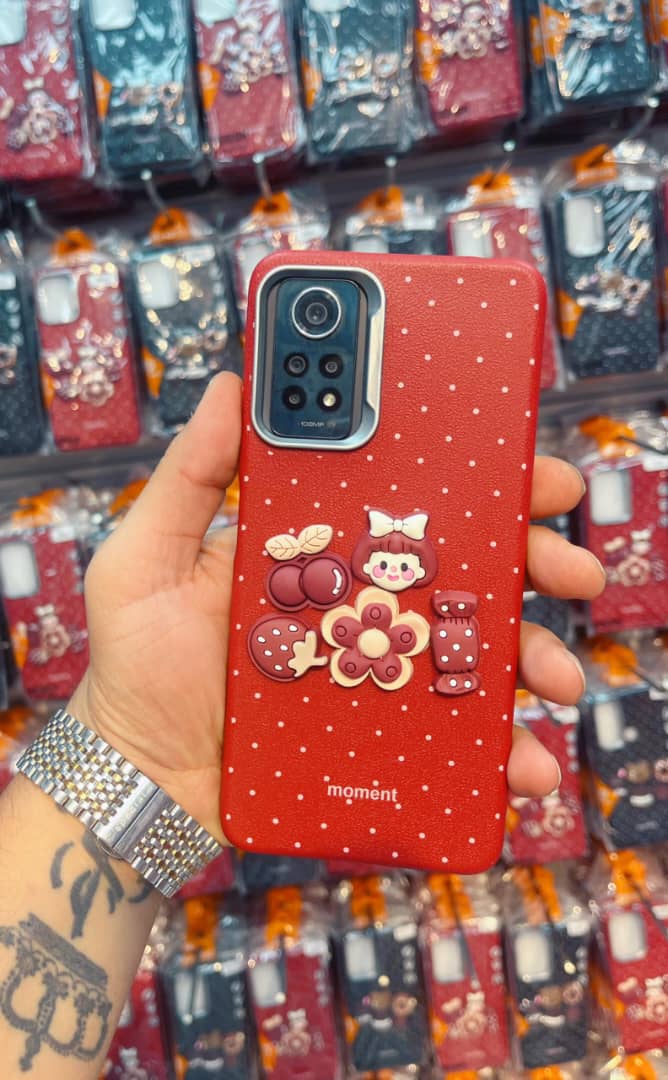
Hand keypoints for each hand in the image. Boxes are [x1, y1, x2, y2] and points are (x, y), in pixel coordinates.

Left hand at [70, 373, 604, 842]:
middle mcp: (358, 605)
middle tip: (573, 567)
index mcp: (319, 552)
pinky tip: (525, 760)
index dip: (477, 481)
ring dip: (533, 660)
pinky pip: (454, 738)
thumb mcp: (146, 557)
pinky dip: (500, 749)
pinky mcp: (379, 736)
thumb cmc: (138, 661)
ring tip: (559, 677)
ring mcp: (374, 671)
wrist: (139, 772)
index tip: (532, 467)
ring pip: (473, 653)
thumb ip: (188, 477)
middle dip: (532, 563)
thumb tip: (228, 384)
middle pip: (463, 572)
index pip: (408, 504)